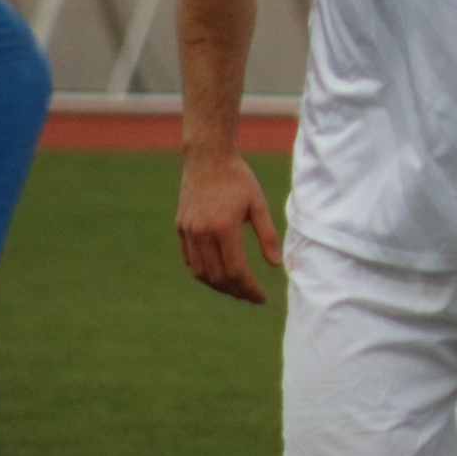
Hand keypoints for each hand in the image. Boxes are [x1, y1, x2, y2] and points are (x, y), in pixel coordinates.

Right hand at [177, 148, 280, 303]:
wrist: (208, 157)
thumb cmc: (238, 178)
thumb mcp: (259, 204)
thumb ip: (267, 235)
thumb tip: (275, 265)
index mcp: (224, 227)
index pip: (236, 271)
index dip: (249, 289)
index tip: (262, 298)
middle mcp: (202, 233)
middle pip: (217, 277)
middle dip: (236, 291)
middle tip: (252, 296)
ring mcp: (188, 231)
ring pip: (201, 273)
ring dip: (219, 285)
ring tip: (238, 288)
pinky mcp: (180, 227)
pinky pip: (190, 260)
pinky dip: (204, 272)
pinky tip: (219, 272)